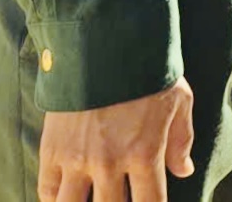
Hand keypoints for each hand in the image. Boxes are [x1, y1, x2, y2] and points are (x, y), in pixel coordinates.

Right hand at [38, 79, 194, 201]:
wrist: (104, 45)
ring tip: (91, 199)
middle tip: (119, 198)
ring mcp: (76, 160)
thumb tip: (184, 171)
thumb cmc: (148, 72)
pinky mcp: (51, 151)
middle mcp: (109, 164)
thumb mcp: (179, 101)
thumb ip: (181, 140)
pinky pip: (47, 190)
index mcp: (144, 154)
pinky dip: (55, 200)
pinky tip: (65, 197)